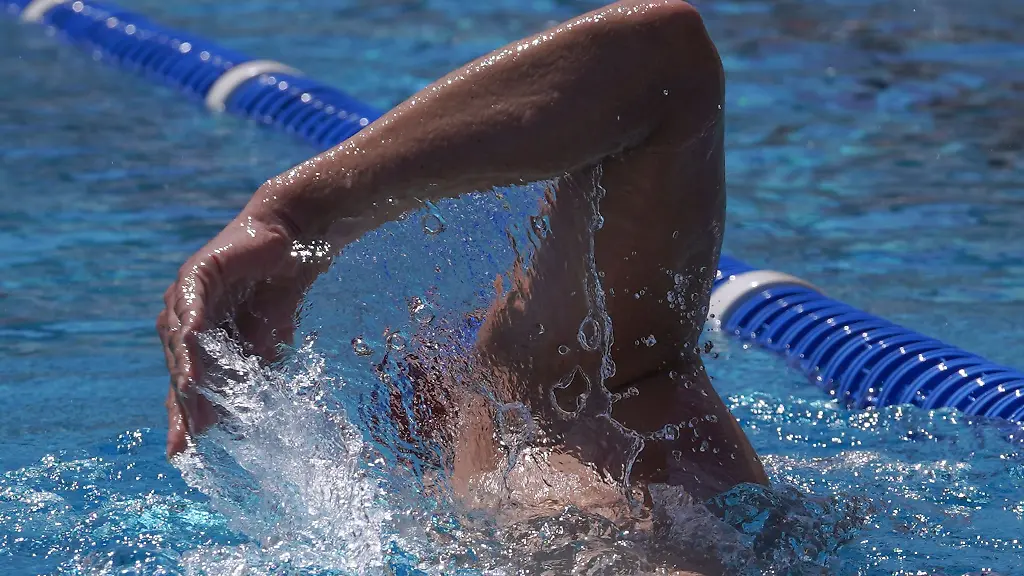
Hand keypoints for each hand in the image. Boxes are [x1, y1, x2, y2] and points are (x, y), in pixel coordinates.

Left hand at [157, 209, 323, 455]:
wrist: (296, 242)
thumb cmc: (281, 291)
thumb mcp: (266, 343)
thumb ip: (247, 372)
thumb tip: (236, 416)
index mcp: (200, 341)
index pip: (189, 384)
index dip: (185, 418)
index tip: (185, 453)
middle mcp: (184, 321)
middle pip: (179, 370)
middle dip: (185, 405)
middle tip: (191, 439)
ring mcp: (186, 297)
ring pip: (180, 343)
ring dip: (187, 372)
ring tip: (191, 401)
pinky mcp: (196, 273)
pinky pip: (191, 304)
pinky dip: (191, 327)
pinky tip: (191, 345)